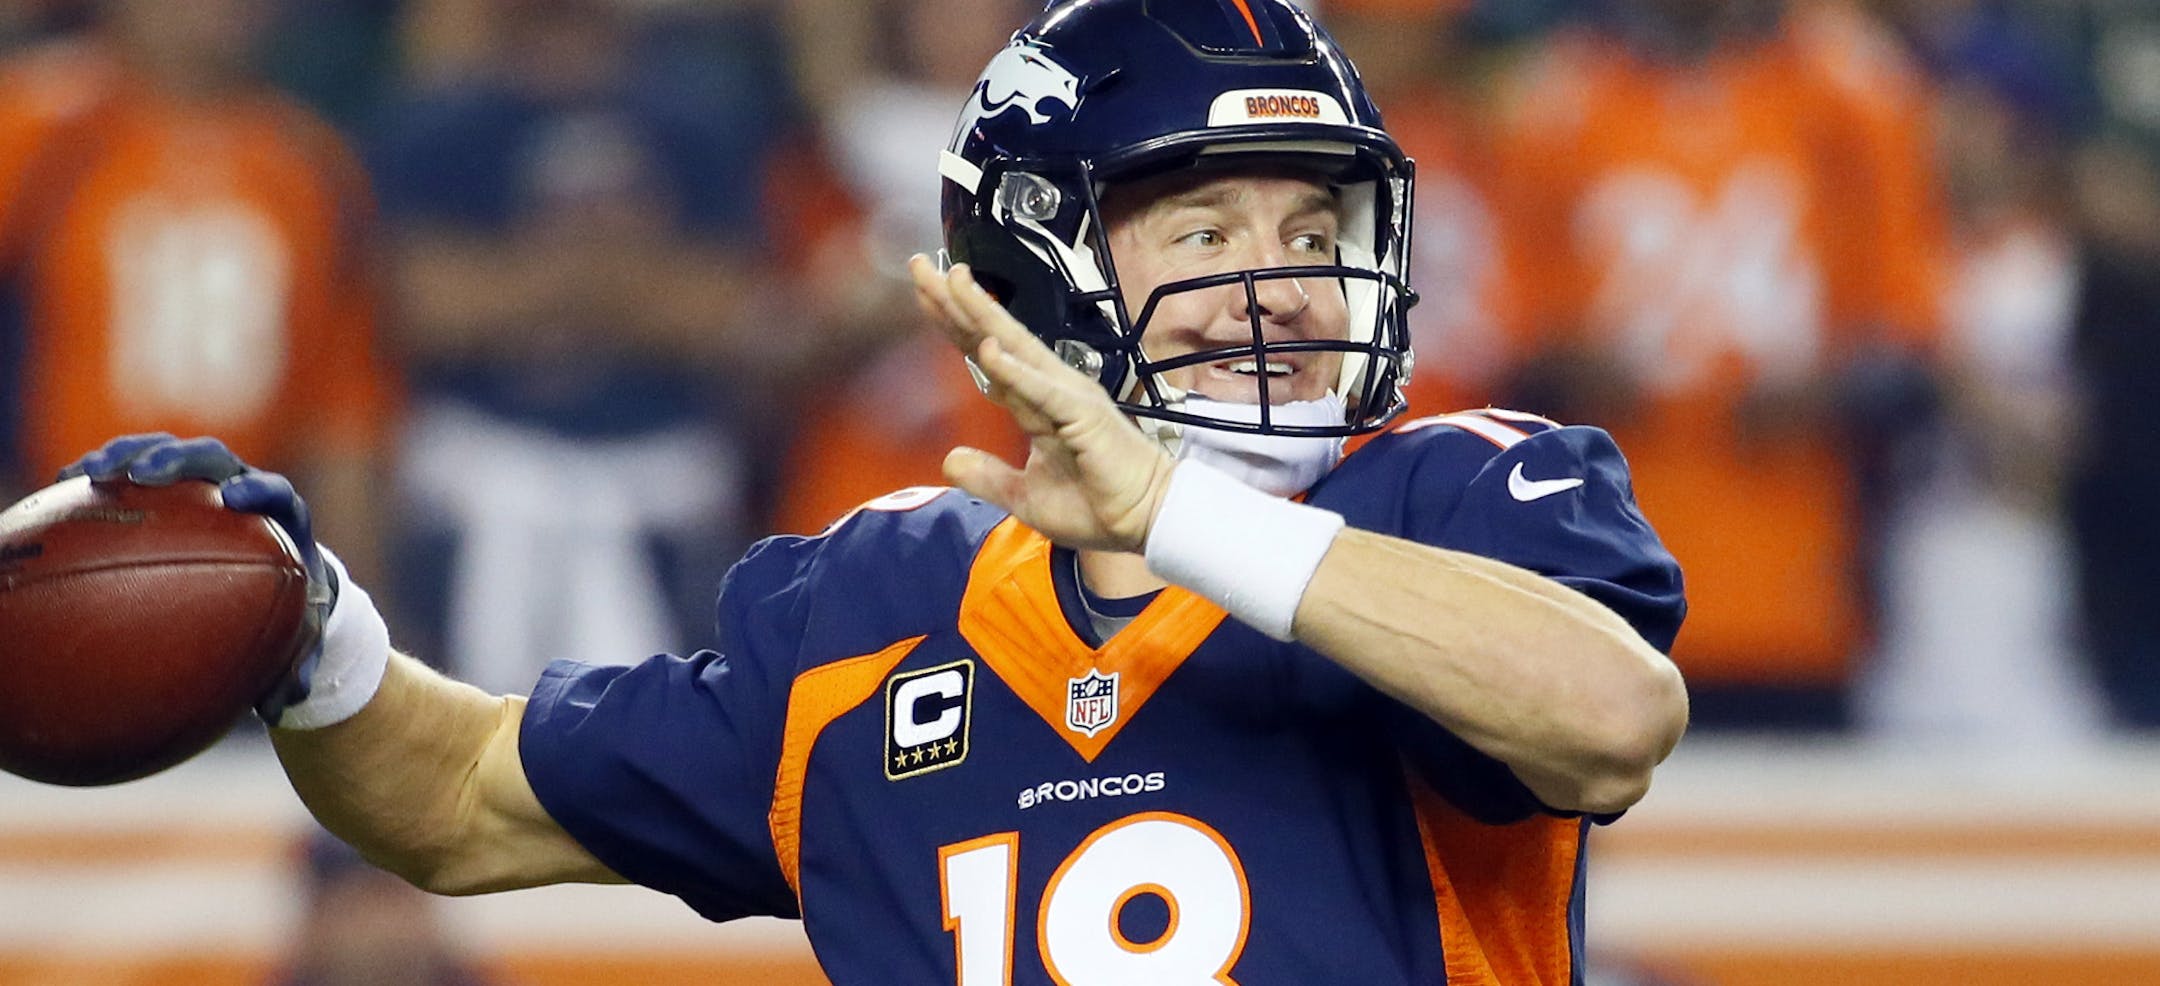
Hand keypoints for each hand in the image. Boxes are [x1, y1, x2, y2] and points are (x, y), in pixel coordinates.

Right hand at [61, 434, 337, 722]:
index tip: (235, 497)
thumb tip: (282, 705)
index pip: (277, 492)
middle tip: (146, 474)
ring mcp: (207, 482)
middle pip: (215, 459)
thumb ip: (296, 663)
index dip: (258, 489)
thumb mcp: (299, 634)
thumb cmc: (290, 602)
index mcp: (285, 516)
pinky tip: (65, 483)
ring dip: (132, 454)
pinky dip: (107, 471)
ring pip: (170, 453)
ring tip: (93, 470)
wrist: (281, 572)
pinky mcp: (175, 484)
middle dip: (180, 459)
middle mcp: (245, 487)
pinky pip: (138, 468)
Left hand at [907, 255, 1176, 553]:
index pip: (987, 355)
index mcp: (1035, 403)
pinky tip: (991, 348)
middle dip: (956, 301)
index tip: (925, 292)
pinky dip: (1017, 371)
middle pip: (994, 337)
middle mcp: (1050, 388)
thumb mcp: (1026, 496)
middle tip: (919, 265)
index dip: (955, 323)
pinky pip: (1043, 392)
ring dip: (984, 315)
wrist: (1145, 520)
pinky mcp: (1083, 415)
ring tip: (953, 281)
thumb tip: (950, 460)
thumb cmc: (1096, 504)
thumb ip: (987, 476)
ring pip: (1017, 349)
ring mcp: (1067, 397)